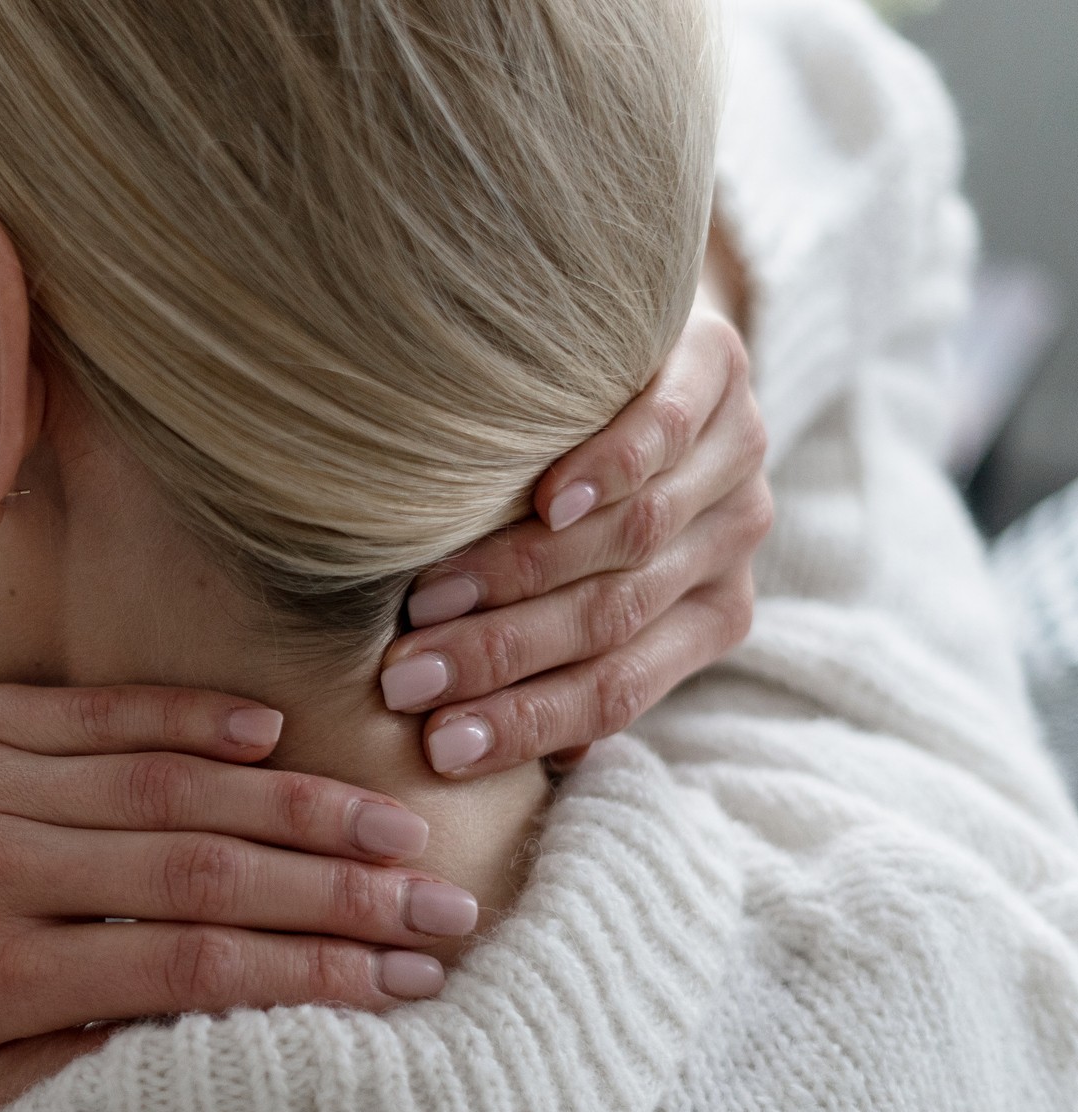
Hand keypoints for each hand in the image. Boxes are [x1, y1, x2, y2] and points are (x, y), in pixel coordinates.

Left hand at [0, 685, 478, 1111]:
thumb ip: (86, 1071)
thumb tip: (227, 1047)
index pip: (182, 965)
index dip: (304, 972)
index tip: (401, 981)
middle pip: (196, 868)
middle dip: (335, 888)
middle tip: (439, 904)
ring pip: (167, 781)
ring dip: (294, 802)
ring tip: (394, 827)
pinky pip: (103, 710)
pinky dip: (193, 718)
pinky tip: (275, 736)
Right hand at [377, 303, 771, 777]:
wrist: (636, 331)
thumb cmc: (576, 476)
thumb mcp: (582, 574)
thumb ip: (552, 653)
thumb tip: (470, 752)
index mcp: (710, 616)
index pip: (618, 689)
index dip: (526, 724)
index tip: (436, 749)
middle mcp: (732, 544)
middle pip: (612, 619)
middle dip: (501, 659)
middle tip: (405, 679)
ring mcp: (736, 459)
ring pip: (631, 539)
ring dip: (523, 576)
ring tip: (429, 600)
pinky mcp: (721, 372)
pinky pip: (669, 433)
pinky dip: (611, 470)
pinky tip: (550, 498)